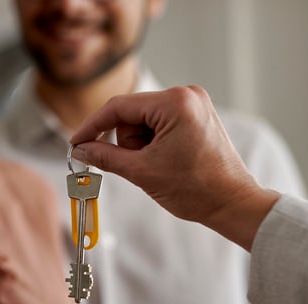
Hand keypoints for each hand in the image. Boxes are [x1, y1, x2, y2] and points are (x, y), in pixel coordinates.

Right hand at [68, 86, 280, 250]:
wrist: (232, 203)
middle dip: (128, 143)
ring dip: (141, 145)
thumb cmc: (196, 189)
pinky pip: (159, 124)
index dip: (92, 127)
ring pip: (144, 121)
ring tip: (159, 166)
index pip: (118, 107)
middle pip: (131, 114)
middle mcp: (186, 95)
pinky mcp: (196, 115)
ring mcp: (193, 104)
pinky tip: (166, 161)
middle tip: (142, 166)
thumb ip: (105, 157)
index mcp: (175, 103)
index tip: (76, 143)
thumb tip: (80, 150)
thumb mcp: (141, 172)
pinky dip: (153, 143)